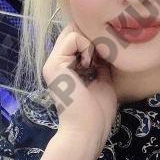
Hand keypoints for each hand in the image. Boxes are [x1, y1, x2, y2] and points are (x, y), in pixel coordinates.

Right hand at [42, 22, 117, 159]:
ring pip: (73, 30)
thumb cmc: (97, 112)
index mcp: (66, 67)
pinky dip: (86, 46)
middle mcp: (57, 62)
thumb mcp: (103, 80)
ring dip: (90, 42)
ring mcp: (53, 63)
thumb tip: (107, 45)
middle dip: (93, 37)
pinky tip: (89, 65)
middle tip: (101, 57)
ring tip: (94, 63)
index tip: (104, 58)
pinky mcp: (54, 65)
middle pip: (74, 29)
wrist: (88, 130)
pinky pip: (73, 38)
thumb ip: (100, 62)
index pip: (77, 37)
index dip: (94, 40)